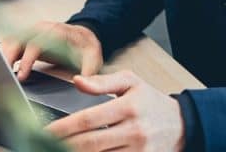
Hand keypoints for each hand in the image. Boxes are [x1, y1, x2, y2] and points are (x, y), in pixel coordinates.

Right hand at [0, 21, 102, 80]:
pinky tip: (0, 69)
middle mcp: (40, 29)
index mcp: (55, 31)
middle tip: (0, 75)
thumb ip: (89, 71)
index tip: (21, 76)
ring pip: (11, 41)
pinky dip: (3, 56)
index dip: (26, 60)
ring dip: (2, 56)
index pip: (35, 43)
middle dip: (7, 57)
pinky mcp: (26, 40)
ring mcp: (31, 33)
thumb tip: (78, 82)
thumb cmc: (85, 47)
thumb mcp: (93, 57)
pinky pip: (10, 45)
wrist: (82, 36)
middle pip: (17, 40)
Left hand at [46, 71, 184, 151]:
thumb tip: (77, 81)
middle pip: (91, 143)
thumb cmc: (151, 101)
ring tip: (58, 150)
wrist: (182, 125)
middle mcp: (134, 131)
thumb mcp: (131, 82)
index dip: (64, 126)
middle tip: (44, 144)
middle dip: (64, 145)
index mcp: (128, 107)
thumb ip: (102, 81)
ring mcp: (138, 151)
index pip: (88, 119)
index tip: (45, 130)